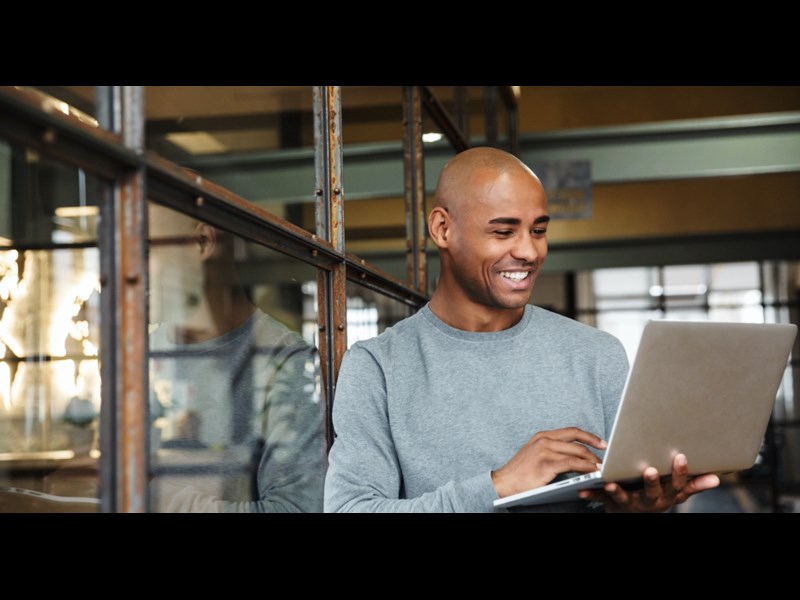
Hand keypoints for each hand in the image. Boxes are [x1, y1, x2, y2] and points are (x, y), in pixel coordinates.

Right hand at [492, 427, 605, 497]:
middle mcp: (544, 440)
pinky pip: (572, 464)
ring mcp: (545, 451)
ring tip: (601, 466)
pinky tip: (592, 471)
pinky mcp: (546, 464)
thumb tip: (573, 454)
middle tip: (605, 457)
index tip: (601, 442)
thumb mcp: (535, 453)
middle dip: (594, 448)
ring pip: (576, 452)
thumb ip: (552, 450)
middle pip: (577, 440)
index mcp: (542, 435)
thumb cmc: (520, 471)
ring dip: (592, 460)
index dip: (589, 436)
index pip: (571, 431)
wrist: (504, 482)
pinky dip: (585, 467)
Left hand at [579, 453, 719, 511]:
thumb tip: (717, 478)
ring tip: (609, 483)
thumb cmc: (656, 497)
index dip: (679, 472)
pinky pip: (599, 500)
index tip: (680, 456)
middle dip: (652, 482)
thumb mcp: (675, 493)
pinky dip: (591, 495)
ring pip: (624, 498)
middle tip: (650, 470)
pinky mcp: (611, 504)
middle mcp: (649, 502)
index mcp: (665, 496)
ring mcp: (630, 504)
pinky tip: (582, 491)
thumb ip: (693, 485)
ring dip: (617, 491)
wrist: (634, 517)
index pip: (676, 484)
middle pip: (652, 492)